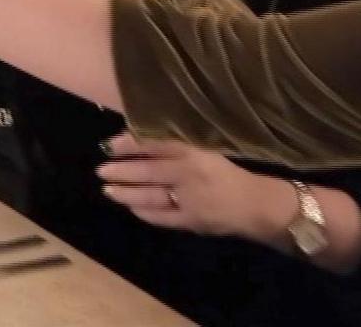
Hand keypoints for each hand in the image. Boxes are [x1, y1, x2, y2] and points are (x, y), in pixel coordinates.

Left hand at [97, 133, 290, 238]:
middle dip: (122, 171)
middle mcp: (189, 174)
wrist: (259, 204)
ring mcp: (189, 199)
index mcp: (195, 152)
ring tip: (108, 190)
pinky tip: (131, 208)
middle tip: (101, 170)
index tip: (108, 144)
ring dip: (127, 193)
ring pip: (150, 195)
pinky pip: (162, 217)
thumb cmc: (232, 173)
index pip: (156, 144)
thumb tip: (142, 139)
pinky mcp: (191, 221)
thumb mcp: (207, 150)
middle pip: (149, 171)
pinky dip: (144, 213)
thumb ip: (178, 146)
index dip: (130, 144)